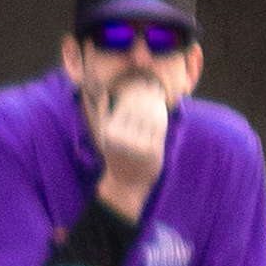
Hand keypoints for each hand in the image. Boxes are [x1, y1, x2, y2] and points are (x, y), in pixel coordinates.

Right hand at [86, 77, 169, 206]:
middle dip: (146, 94)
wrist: (126, 182)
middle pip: (138, 109)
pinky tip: (162, 109)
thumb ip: (103, 114)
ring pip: (150, 116)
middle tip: (152, 85)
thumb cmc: (115, 155)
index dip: (134, 92)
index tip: (141, 83)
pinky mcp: (152, 152)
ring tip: (158, 94)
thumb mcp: (104, 136)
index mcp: (109, 132)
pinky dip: (162, 116)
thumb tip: (104, 93)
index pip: (124, 105)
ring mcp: (137, 146)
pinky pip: (159, 128)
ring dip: (156, 102)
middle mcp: (122, 139)